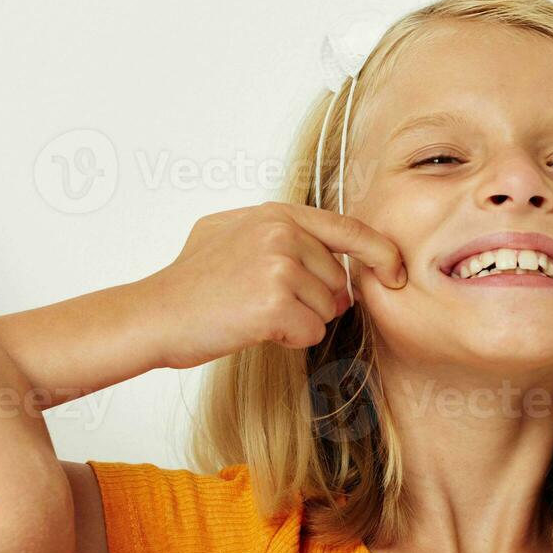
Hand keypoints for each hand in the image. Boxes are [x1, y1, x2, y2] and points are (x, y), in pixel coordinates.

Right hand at [144, 201, 403, 370]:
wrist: (155, 314)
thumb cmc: (188, 284)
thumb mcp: (229, 234)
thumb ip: (279, 234)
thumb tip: (332, 259)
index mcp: (275, 213)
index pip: (348, 229)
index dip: (380, 253)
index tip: (397, 273)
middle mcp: (282, 233)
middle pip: (339, 280)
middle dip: (315, 301)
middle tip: (264, 304)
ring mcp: (279, 266)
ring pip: (328, 309)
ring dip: (299, 322)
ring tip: (253, 313)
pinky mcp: (275, 303)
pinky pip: (311, 332)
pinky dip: (289, 339)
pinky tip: (254, 329)